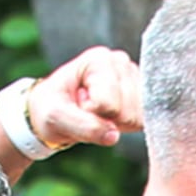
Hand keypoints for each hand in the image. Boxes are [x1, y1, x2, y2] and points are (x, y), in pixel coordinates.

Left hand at [21, 44, 142, 152]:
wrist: (56, 109)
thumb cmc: (52, 107)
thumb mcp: (56, 117)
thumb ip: (83, 126)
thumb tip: (113, 136)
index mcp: (99, 59)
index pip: (108, 104)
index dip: (91, 113)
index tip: (78, 102)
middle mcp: (121, 62)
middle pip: (127, 112)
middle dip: (105, 120)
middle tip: (87, 109)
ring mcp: (135, 77)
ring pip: (137, 119)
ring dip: (115, 124)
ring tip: (97, 111)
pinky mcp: (143, 93)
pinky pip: (143, 123)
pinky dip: (125, 126)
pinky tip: (110, 115)